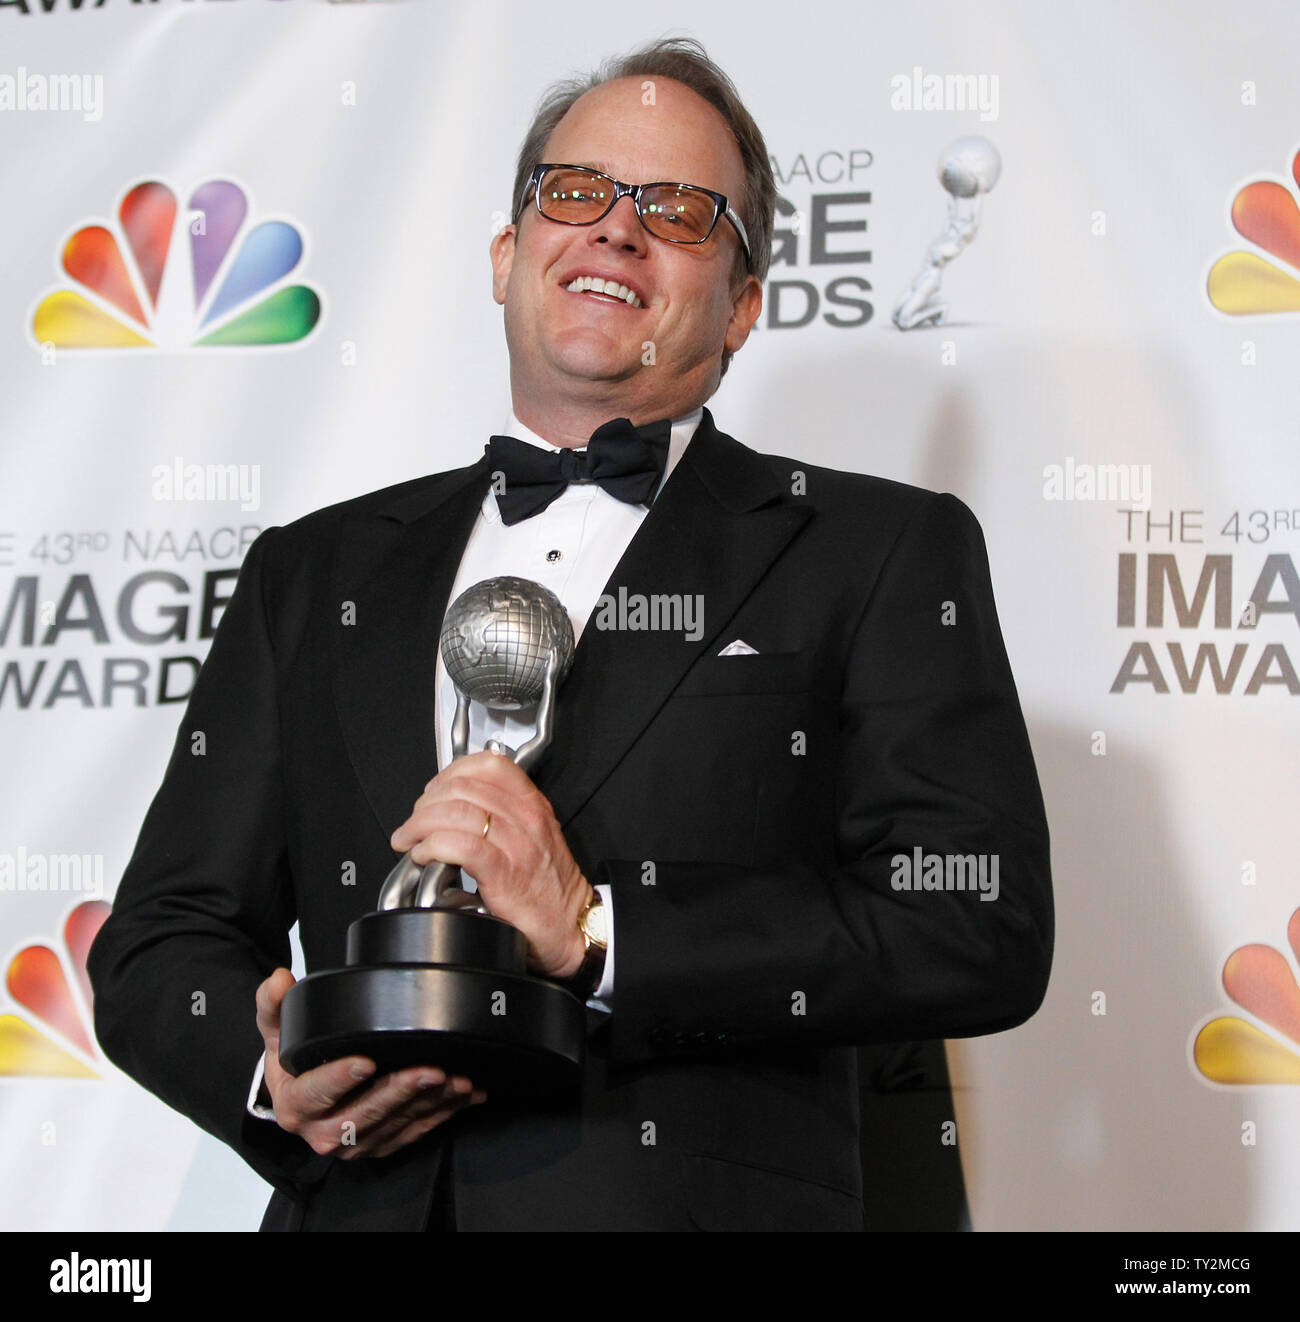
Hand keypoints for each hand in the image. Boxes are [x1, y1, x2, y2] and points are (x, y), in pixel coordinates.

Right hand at [255, 968, 484, 1159]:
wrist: (301, 1098)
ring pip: (397, 1125)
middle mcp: (324, 1132)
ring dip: (430, 1103)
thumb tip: (278, 979)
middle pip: (365, 1114)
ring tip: (457, 1080)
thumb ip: (274, 1004)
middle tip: (430, 1069)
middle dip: (400, 1092)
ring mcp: (356, 1144)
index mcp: (296, 1106)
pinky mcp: (382, 1146)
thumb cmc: (293, 1063)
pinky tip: (464, 1095)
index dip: (340, 1079)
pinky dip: (443, 1114)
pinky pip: (416, 1132)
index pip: (316, 1093)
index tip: (366, 1061)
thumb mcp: (276, 1033)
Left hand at [390, 750, 590, 979]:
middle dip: (426, 804)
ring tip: (411, 840)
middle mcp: (526, 818)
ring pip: (456, 813)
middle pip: (462, 788)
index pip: (488, 764)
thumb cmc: (549, 886)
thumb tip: (457, 806)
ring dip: (421, 825)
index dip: (450, 773)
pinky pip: (459, 846)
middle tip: (414, 824)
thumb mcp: (534, 836)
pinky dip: (432, 847)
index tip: (433, 792)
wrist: (570, 923)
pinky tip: (424, 857)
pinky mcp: (504, 873)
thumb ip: (504, 814)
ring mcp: (516, 844)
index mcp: (532, 804)